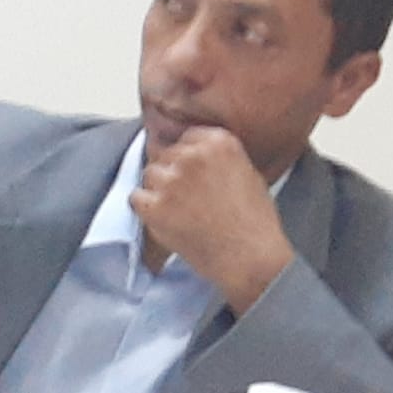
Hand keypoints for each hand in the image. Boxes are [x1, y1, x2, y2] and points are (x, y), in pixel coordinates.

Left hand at [130, 126, 294, 313]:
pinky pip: (136, 198)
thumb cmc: (256, 221)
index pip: (188, 136)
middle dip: (175, 172)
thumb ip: (221, 159)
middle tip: (189, 196)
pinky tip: (165, 218)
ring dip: (159, 189)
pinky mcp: (155, 206)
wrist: (250, 256)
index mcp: (219, 142)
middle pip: (167, 154)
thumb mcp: (250, 174)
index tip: (193, 170)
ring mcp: (171, 181)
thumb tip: (200, 157)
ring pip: (150, 174)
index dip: (189, 156)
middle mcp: (193, 156)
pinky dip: (146, 208)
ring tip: (180, 209)